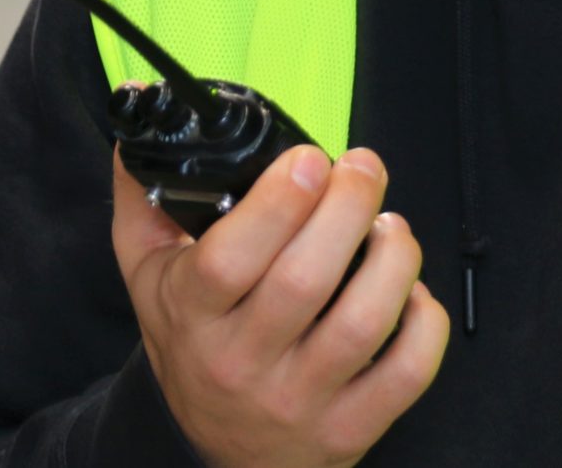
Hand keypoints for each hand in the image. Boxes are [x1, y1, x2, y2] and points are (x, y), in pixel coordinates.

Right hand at [112, 143, 449, 467]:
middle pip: (305, 280)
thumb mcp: (148, 277)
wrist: (212, 453)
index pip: (229, 260)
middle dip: (348, 207)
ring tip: (390, 226)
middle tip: (362, 168)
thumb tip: (137, 126)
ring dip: (393, 258)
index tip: (309, 159)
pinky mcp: (349, 430)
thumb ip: (143, 200)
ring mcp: (299, 401)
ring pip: (363, 323)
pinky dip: (424, 323)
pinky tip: (411, 291)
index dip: (277, 202)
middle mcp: (242, 363)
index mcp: (192, 316)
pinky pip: (406, 374)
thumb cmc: (192, 346)